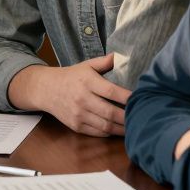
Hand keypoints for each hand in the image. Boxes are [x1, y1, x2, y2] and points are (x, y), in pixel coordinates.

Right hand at [8, 53, 130, 136]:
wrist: (46, 89)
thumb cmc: (71, 77)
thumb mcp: (86, 66)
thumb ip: (104, 62)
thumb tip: (123, 56)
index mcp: (87, 82)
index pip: (112, 91)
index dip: (128, 98)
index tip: (142, 99)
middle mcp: (82, 99)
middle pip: (111, 113)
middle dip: (129, 117)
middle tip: (143, 118)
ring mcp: (78, 114)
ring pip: (106, 126)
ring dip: (123, 129)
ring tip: (135, 127)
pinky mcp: (76, 125)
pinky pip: (98, 132)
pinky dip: (111, 132)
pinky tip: (120, 129)